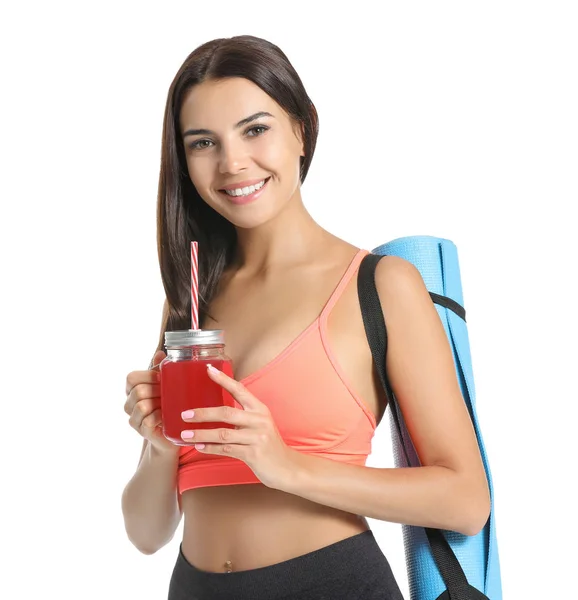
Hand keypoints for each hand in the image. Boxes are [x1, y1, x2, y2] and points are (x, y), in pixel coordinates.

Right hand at [124, 350, 177, 455]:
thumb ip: (161, 370)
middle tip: (170, 393)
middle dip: (157, 390)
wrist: (173, 432)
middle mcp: (129, 404)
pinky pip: (147, 420)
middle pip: (138, 390)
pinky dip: (159, 416)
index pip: (131, 377)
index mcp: (132, 390)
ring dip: (159, 403)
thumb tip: (160, 353)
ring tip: (170, 404)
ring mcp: (134, 419)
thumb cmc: (168, 405)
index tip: (162, 378)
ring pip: (141, 405)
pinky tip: (167, 416)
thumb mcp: (166, 385)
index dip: (148, 375)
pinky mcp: (142, 431)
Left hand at [180, 363, 297, 488]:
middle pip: (226, 413)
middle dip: (203, 413)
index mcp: (260, 409)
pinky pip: (226, 450)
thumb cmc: (268, 445)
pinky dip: (210, 448)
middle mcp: (259, 420)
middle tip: (185, 414)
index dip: (223, 379)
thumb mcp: (259, 425)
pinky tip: (199, 447)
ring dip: (201, 433)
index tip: (208, 369)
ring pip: (223, 434)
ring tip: (185, 434)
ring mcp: (257, 437)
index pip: (239, 389)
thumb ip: (242, 417)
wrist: (287, 467)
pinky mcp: (253, 454)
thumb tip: (213, 412)